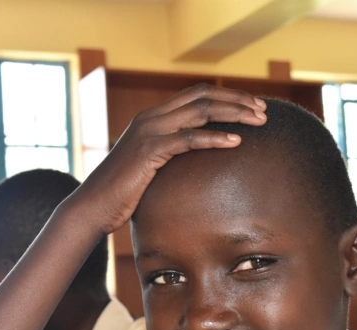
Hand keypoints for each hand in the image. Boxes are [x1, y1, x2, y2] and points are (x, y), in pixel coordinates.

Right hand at [70, 84, 266, 234]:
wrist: (93, 206)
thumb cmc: (123, 193)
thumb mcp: (150, 167)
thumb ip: (170, 155)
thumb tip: (197, 163)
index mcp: (153, 117)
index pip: (197, 94)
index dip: (227, 96)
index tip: (253, 106)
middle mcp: (151, 117)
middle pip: (203, 96)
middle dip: (237, 100)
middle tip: (263, 111)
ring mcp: (149, 131)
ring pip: (200, 111)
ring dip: (233, 114)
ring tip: (258, 122)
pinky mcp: (149, 150)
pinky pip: (189, 138)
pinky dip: (215, 138)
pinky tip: (236, 143)